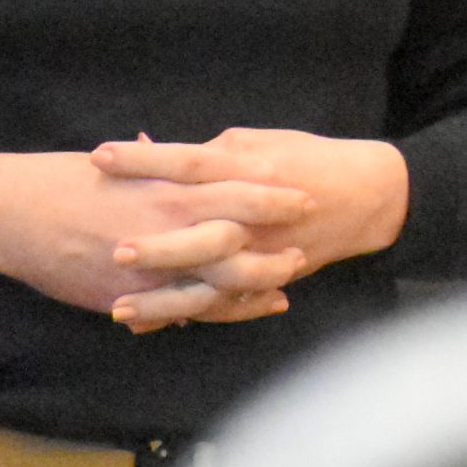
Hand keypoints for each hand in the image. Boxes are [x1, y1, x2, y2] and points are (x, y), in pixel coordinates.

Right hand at [0, 150, 310, 324]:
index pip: (230, 183)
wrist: (13, 212)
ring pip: (219, 275)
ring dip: (259, 276)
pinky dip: (220, 309)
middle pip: (237, 229)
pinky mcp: (129, 293)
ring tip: (293, 272)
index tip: (302, 184)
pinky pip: (185, 307)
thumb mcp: (121, 170)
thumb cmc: (64, 182)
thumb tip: (182, 154)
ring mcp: (148, 262)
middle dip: (277, 231)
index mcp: (161, 185)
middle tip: (314, 226)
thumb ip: (158, 170)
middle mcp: (161, 222)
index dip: (269, 187)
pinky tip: (245, 308)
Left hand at [93, 129, 407, 328]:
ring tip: (117, 308)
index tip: (101, 156)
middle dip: (156, 243)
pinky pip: (225, 304)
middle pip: (201, 229)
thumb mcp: (258, 143)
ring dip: (164, 298)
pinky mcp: (270, 278)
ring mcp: (264, 252)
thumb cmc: (306, 159)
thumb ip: (208, 154)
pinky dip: (189, 315)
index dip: (145, 160)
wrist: (365, 197)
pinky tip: (150, 323)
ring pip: (210, 281)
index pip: (189, 161)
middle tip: (111, 249)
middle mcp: (255, 212)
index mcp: (250, 167)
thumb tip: (152, 152)